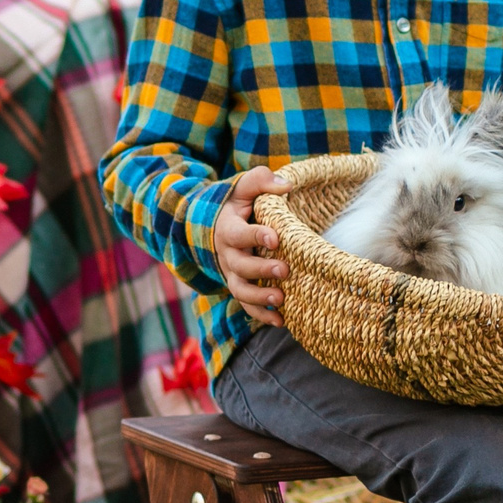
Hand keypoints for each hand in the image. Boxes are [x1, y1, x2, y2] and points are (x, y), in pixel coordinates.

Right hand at [213, 165, 293, 327]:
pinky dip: (261, 315)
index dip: (255, 236)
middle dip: (261, 270)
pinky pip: (246, 305)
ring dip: (260, 298)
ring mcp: (231, 273)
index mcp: (227, 228)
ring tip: (281, 300)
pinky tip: (281, 321)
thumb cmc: (238, 203)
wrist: (216, 224)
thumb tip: (286, 185)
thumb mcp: (244, 187)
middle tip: (284, 270)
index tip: (275, 237)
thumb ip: (261, 181)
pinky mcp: (239, 286)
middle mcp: (227, 254)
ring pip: (240, 290)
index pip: (238, 233)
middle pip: (239, 266)